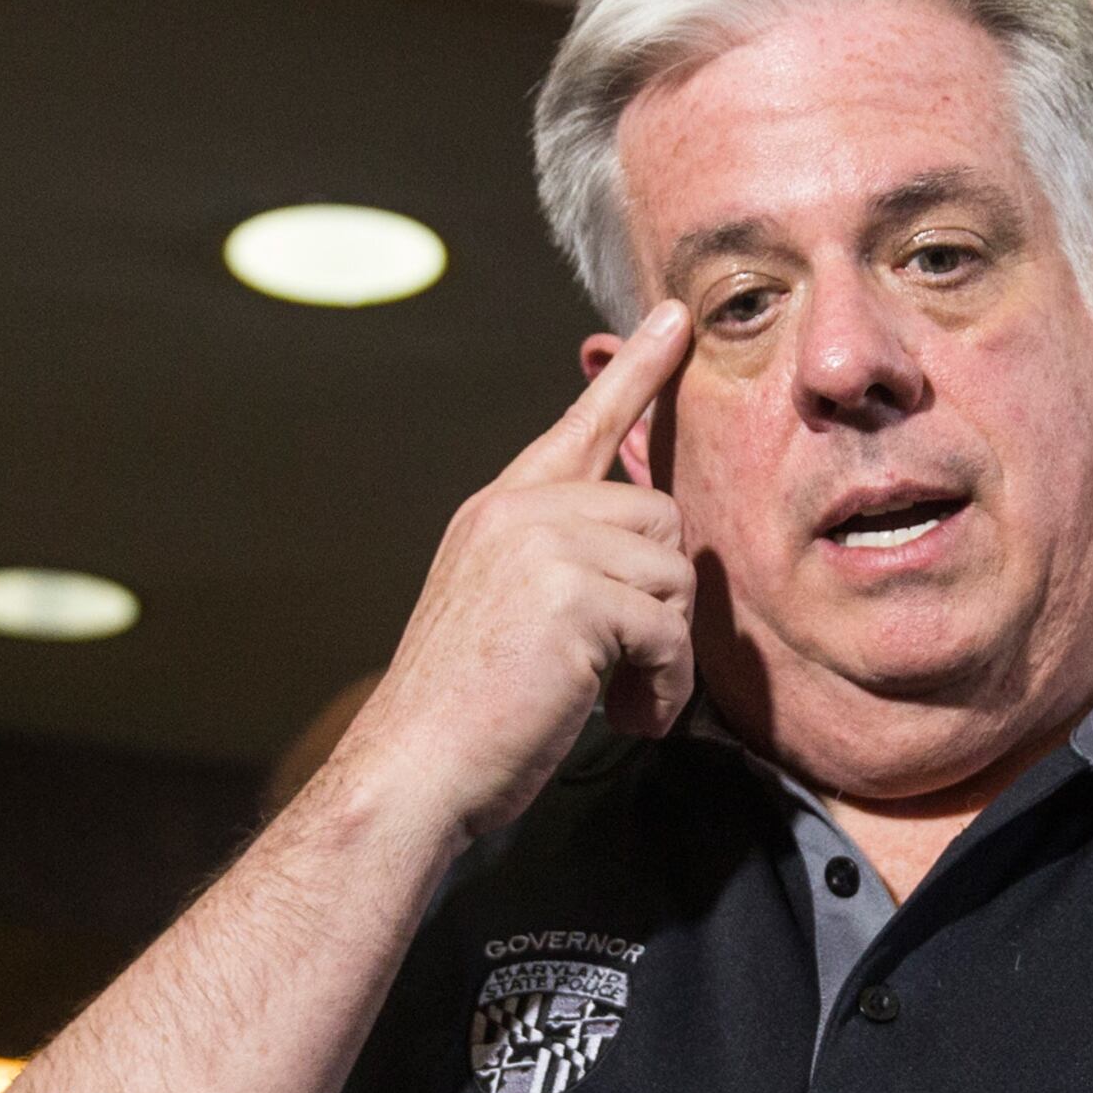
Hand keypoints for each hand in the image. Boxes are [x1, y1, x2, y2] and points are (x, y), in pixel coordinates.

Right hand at [333, 301, 696, 845]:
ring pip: (672, 574)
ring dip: (663, 652)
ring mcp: (542, 546)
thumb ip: (564, 564)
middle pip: (657, 519)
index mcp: (500, 510)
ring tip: (619, 698)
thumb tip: (647, 554)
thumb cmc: (467, 714)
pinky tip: (626, 717)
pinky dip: (663, 686)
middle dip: (659, 603)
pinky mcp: (573, 597)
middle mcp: (518, 510)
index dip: (636, 374)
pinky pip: (669, 629)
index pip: (582, 425)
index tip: (676, 321)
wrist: (416, 771)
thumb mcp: (509, 612)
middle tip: (624, 670)